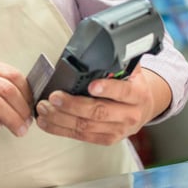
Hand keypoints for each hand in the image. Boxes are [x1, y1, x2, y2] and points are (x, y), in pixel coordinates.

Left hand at [35, 65, 166, 144]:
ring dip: (61, 118)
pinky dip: (61, 130)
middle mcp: (130, 114)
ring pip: (86, 126)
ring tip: (44, 108)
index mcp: (137, 93)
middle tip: (54, 97)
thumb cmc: (131, 85)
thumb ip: (116, 62)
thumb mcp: (130, 70)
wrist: (143, 107)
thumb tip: (96, 47)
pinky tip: (47, 122)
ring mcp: (118, 130)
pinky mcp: (107, 139)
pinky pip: (82, 137)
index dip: (107, 88)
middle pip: (99, 112)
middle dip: (73, 105)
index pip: (123, 91)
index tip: (91, 85)